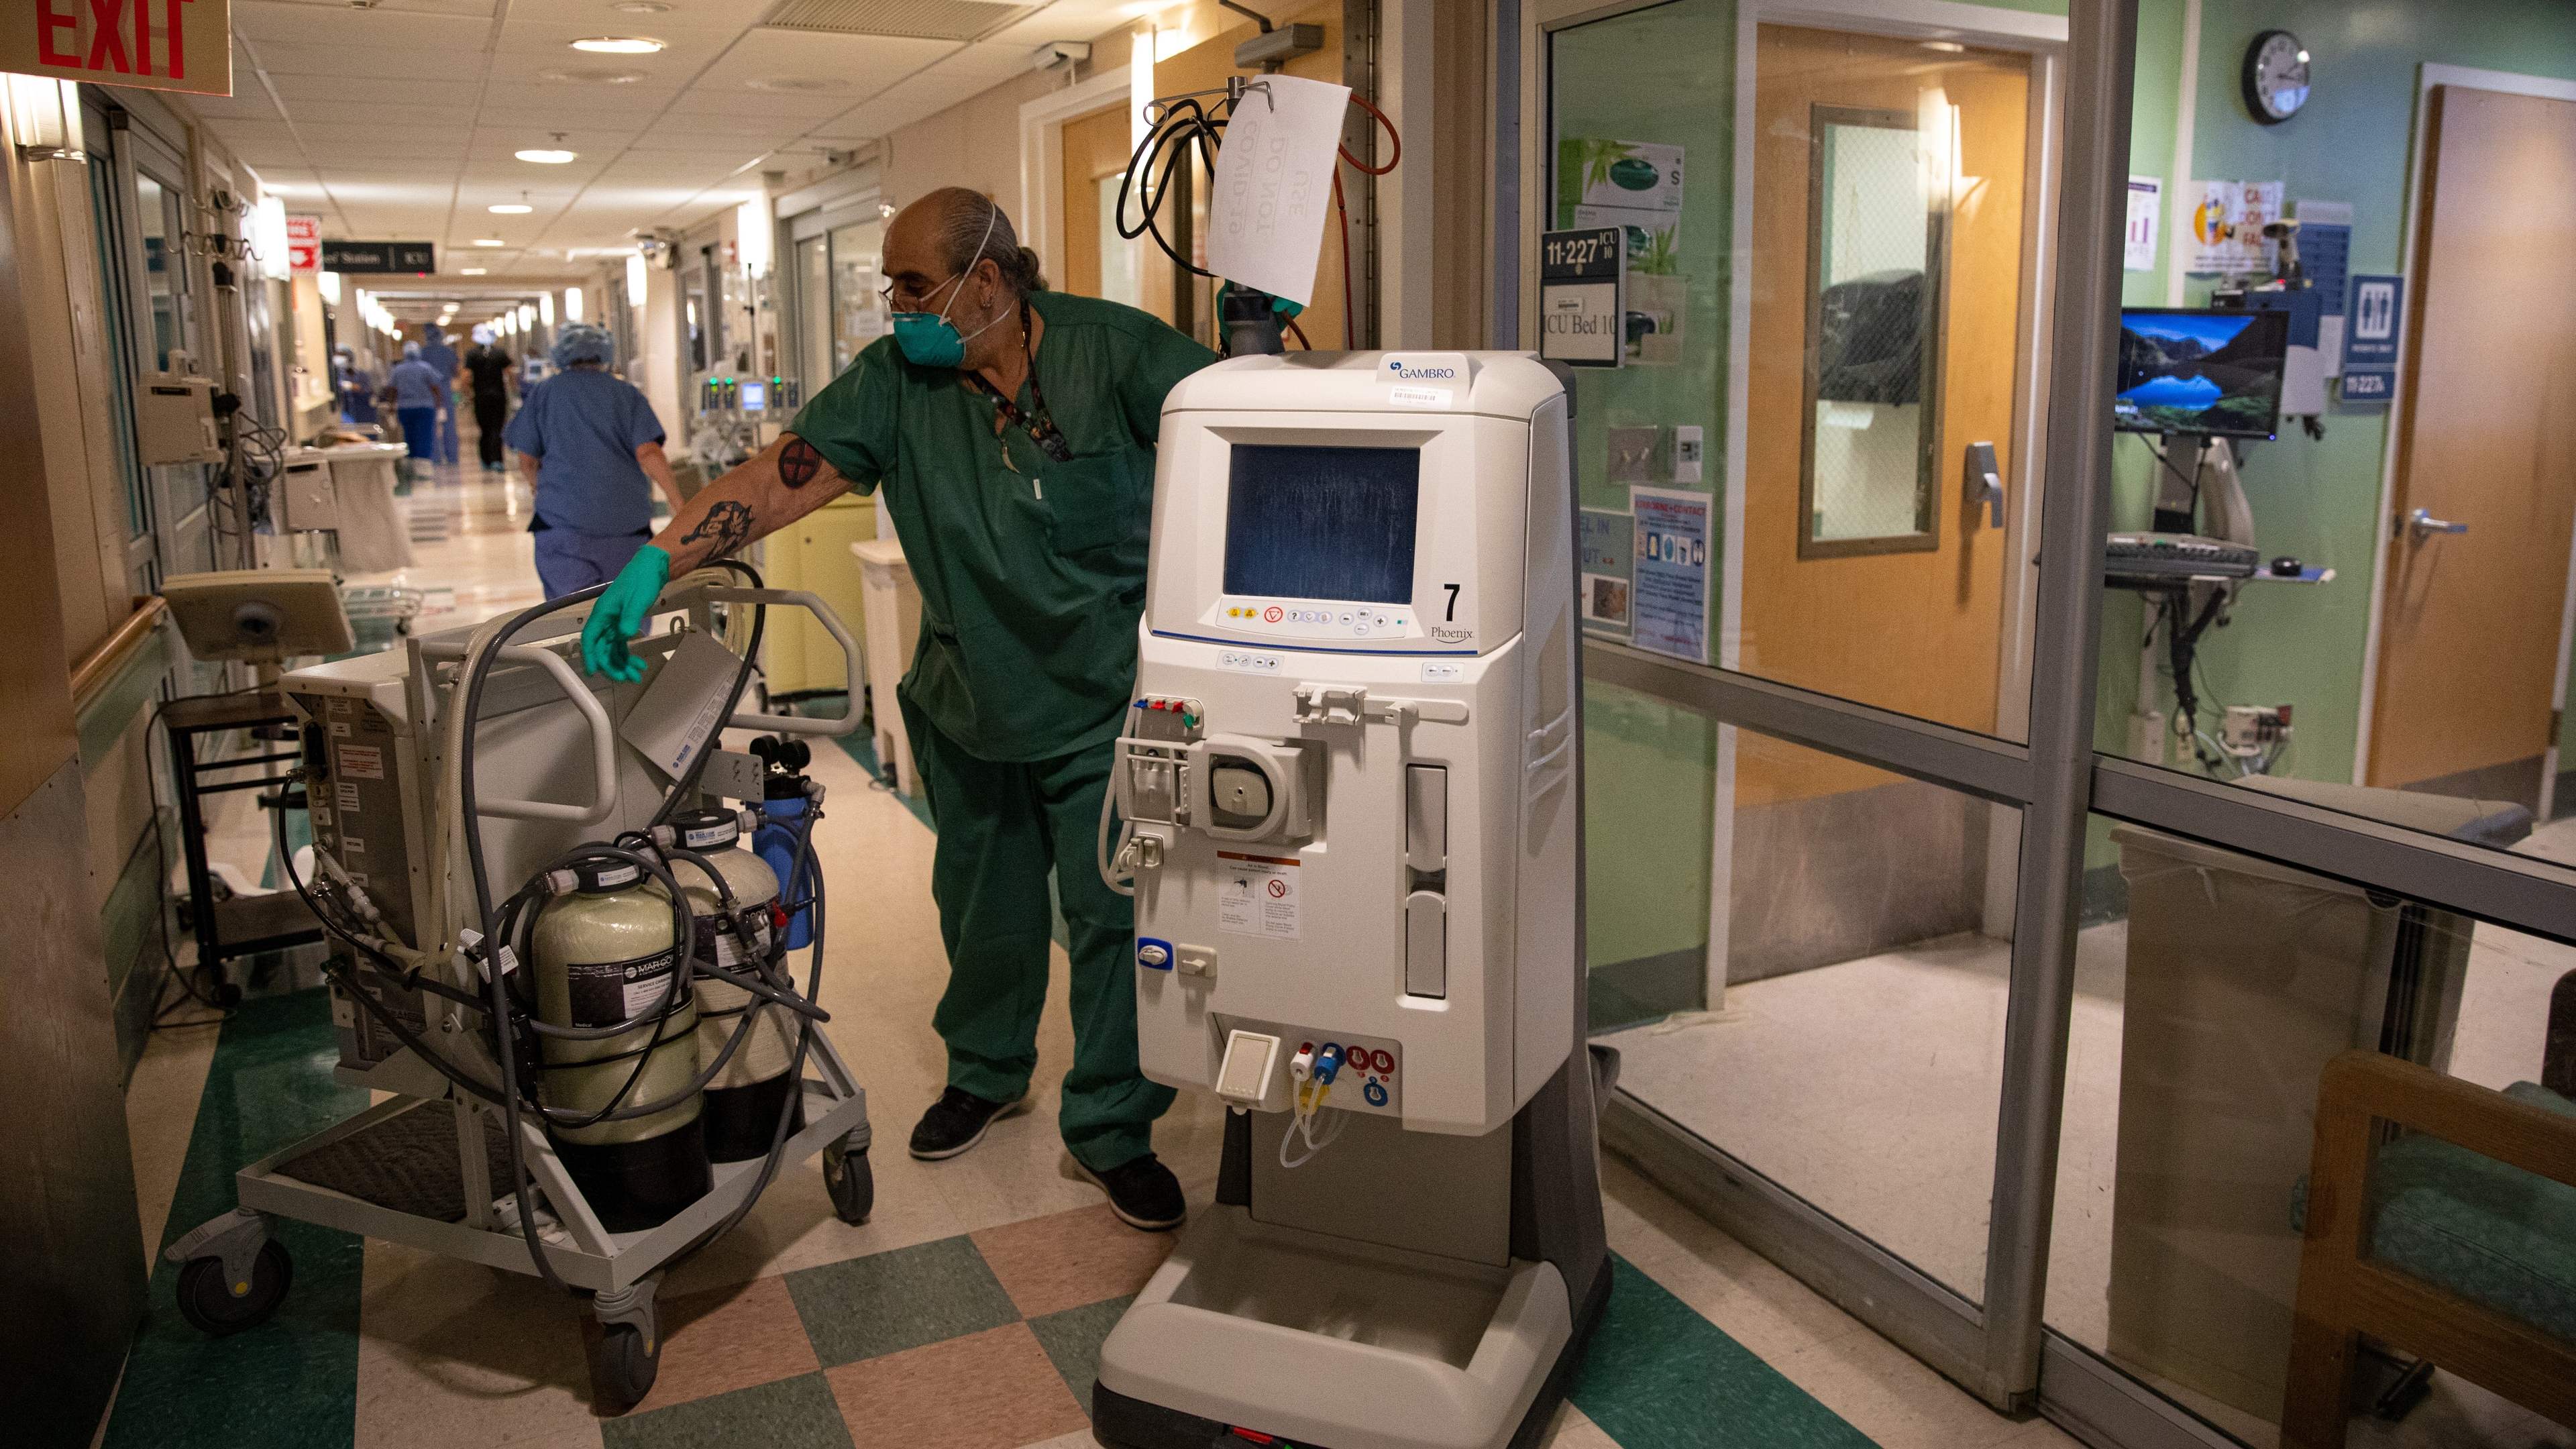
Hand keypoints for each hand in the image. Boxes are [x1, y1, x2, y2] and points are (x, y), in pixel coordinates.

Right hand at [581, 546, 671, 679]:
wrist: (652, 568)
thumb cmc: (641, 579)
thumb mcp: (637, 599)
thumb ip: (630, 617)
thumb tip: (625, 635)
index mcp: (603, 613)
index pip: (590, 638)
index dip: (589, 655)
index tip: (594, 671)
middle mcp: (605, 620)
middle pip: (602, 648)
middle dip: (612, 665)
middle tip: (626, 677)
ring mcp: (614, 623)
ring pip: (613, 649)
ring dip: (622, 663)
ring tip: (636, 675)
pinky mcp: (624, 624)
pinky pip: (622, 645)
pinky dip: (628, 656)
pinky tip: (638, 664)